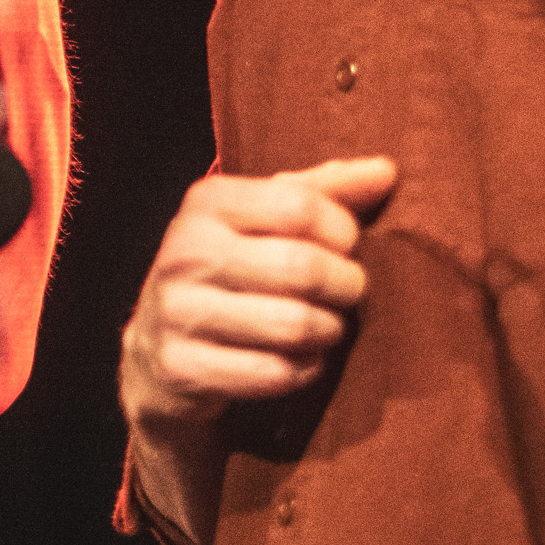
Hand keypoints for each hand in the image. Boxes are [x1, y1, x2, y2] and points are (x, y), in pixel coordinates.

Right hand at [120, 157, 396, 436]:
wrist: (158, 346)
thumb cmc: (231, 269)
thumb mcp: (264, 220)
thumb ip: (324, 192)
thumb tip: (386, 171)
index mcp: (206, 201)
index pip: (300, 206)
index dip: (342, 230)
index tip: (346, 245)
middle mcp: (184, 250)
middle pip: (303, 267)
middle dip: (345, 284)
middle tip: (348, 292)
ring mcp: (177, 310)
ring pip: (294, 325)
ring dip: (328, 330)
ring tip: (327, 325)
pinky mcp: (182, 366)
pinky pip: (274, 373)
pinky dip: (304, 370)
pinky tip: (302, 359)